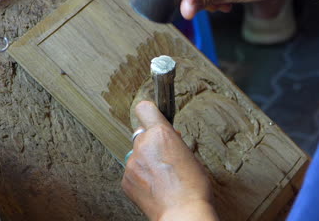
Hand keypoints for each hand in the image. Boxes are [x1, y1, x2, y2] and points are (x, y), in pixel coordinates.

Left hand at [122, 101, 217, 220]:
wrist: (183, 213)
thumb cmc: (193, 187)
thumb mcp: (189, 155)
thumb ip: (173, 141)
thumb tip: (168, 136)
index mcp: (161, 134)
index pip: (144, 109)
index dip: (149, 113)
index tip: (152, 118)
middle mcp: (143, 144)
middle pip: (142, 134)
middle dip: (151, 143)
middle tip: (164, 158)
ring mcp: (132, 162)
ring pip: (137, 154)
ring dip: (146, 161)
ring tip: (162, 177)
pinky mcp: (125, 179)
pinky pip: (132, 171)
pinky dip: (140, 177)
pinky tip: (154, 187)